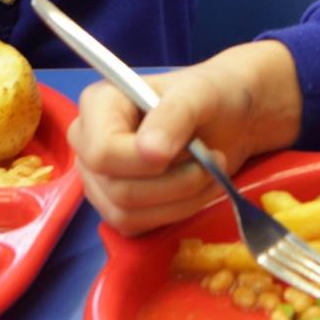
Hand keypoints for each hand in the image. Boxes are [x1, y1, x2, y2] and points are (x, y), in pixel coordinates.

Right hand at [69, 41, 303, 234]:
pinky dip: (177, 211)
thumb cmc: (210, 95)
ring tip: (212, 172)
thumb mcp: (199, 93)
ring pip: (127, 213)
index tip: (189, 151)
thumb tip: (149, 152)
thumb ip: (173, 115)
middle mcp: (89, 142)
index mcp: (98, 105)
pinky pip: (137, 225)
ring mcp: (100, 178)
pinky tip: (199, 188)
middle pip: (116, 187)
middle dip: (174, 182)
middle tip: (212, 159)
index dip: (142, 161)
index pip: (102, 151)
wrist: (230, 117)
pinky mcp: (117, 206)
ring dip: (182, 199)